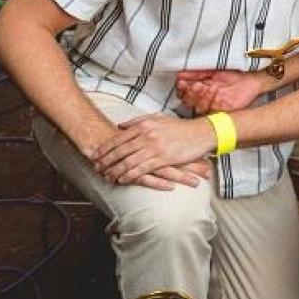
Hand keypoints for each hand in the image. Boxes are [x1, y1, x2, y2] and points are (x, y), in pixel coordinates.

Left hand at [92, 115, 218, 185]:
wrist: (202, 133)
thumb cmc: (181, 127)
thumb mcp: (158, 118)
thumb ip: (138, 121)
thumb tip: (120, 126)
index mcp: (145, 125)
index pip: (118, 138)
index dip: (105, 148)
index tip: (95, 155)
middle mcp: (147, 135)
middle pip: (120, 151)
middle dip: (105, 161)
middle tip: (96, 168)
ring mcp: (155, 147)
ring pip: (128, 162)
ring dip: (115, 171)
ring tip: (106, 176)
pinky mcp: (163, 159)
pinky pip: (141, 169)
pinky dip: (129, 175)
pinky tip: (122, 180)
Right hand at [174, 69, 267, 113]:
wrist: (251, 77)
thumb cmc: (231, 73)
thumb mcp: (211, 70)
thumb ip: (195, 73)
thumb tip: (179, 75)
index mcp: (199, 90)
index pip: (184, 94)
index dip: (182, 90)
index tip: (182, 83)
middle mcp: (204, 100)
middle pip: (189, 103)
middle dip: (190, 93)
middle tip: (194, 85)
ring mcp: (213, 106)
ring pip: (199, 107)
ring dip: (200, 96)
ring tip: (203, 86)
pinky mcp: (224, 110)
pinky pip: (213, 109)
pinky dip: (211, 100)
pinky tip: (213, 90)